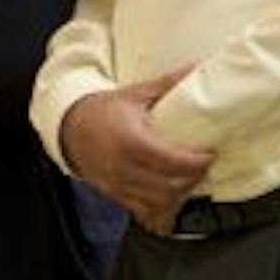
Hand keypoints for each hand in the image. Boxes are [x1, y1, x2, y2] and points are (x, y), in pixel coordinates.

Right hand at [60, 68, 215, 234]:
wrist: (69, 128)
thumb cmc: (104, 110)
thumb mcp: (135, 94)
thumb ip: (167, 84)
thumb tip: (197, 66)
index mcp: (131, 141)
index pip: (172, 161)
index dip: (197, 163)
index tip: (210, 154)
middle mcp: (124, 168)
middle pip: (170, 187)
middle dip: (193, 179)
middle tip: (204, 166)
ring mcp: (119, 185)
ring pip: (159, 204)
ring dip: (180, 196)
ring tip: (190, 180)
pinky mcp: (117, 196)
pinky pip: (145, 213)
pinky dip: (163, 210)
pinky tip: (173, 199)